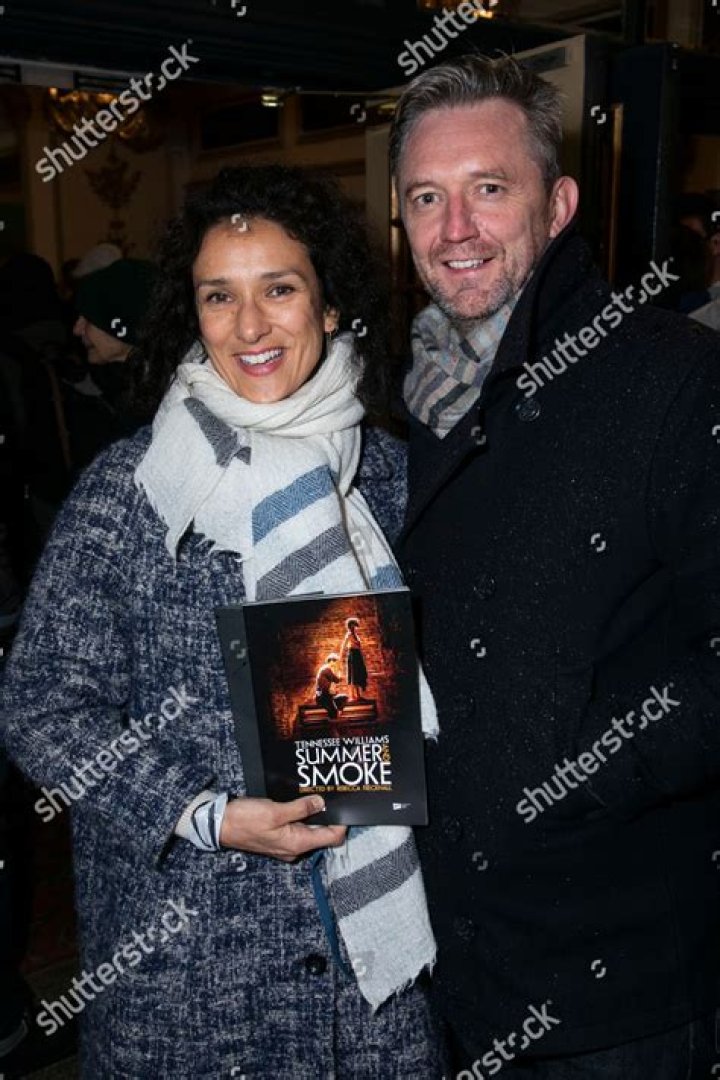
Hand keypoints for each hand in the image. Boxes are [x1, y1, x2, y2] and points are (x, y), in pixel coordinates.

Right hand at [219, 795, 346, 862]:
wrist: (220, 826)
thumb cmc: (246, 820)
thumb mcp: (276, 811)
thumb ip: (301, 808)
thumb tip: (321, 803)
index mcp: (297, 844)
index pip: (332, 838)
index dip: (341, 822)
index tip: (344, 805)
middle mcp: (295, 849)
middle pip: (322, 834)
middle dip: (327, 816)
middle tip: (330, 795)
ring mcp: (286, 845)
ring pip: (309, 830)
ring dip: (313, 815)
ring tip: (315, 795)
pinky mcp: (278, 839)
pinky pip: (297, 829)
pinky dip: (301, 817)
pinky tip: (299, 803)